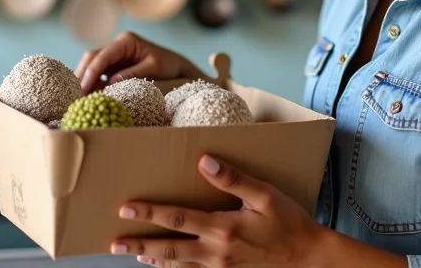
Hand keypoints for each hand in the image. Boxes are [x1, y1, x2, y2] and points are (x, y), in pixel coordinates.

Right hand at [74, 32, 205, 93]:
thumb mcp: (153, 69)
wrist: (177, 68)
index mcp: (126, 41)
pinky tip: (86, 96)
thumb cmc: (168, 65)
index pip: (102, 55)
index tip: (83, 88)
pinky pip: (98, 73)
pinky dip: (91, 83)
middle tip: (74, 95)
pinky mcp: (113, 66)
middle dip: (81, 75)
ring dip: (83, 80)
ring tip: (76, 98)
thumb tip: (108, 84)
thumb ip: (131, 74)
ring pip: (91, 65)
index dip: (91, 72)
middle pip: (92, 57)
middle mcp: (117, 45)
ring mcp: (114, 55)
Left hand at [110, 155, 333, 267]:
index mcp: (224, 228)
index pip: (178, 219)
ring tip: (131, 252)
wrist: (307, 258)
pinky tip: (161, 264)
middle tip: (113, 241)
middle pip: (169, 248)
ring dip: (151, 258)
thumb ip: (234, 179)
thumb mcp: (266, 195)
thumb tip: (204, 161)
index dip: (150, 212)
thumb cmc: (289, 222)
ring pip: (176, 264)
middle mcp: (216, 252)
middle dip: (139, 243)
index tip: (126, 207)